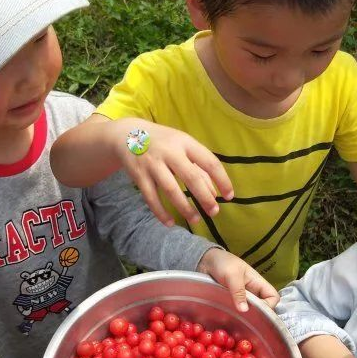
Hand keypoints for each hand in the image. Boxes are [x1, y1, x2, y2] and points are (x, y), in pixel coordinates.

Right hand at [115, 118, 233, 226]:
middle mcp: (169, 152)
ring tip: (195, 220)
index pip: (209, 162)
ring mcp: (152, 164)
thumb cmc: (163, 142)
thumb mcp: (183, 147)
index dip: (222, 180)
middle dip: (205, 197)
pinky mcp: (139, 175)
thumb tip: (214, 193)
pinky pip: (151, 197)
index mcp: (185, 142)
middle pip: (191, 177)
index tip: (229, 196)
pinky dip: (161, 212)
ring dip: (184, 207)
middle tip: (214, 212)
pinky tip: (170, 223)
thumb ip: (200, 168)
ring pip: (171, 189)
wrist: (126, 134)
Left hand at [197, 248, 278, 312]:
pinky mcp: (232, 301)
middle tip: (246, 319)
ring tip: (237, 320)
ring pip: (251, 310)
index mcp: (257, 282)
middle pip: (264, 306)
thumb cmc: (222, 263)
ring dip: (246, 316)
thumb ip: (238, 291)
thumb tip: (244, 310)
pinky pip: (239, 311)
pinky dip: (237, 315)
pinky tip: (230, 318)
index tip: (257, 311)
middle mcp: (253, 291)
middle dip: (258, 314)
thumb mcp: (231, 274)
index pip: (273, 296)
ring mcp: (242, 297)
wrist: (205, 261)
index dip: (269, 305)